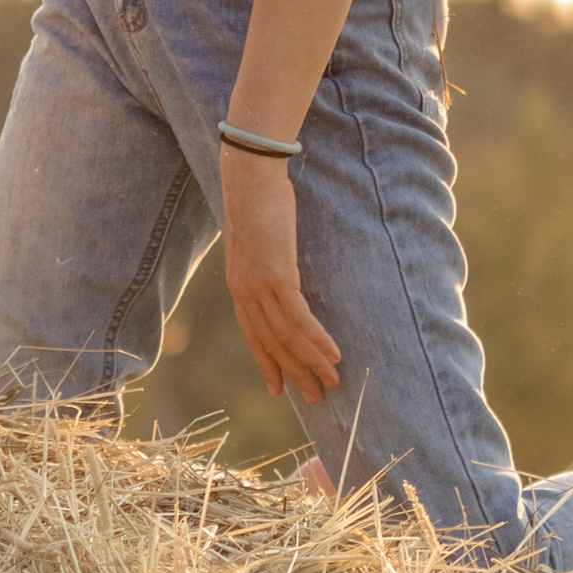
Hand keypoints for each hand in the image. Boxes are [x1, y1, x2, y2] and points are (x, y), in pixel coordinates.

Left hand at [216, 149, 342, 407]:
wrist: (249, 177)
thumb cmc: (258, 202)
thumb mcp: (258, 240)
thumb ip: (266, 262)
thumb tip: (282, 275)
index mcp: (239, 286)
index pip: (254, 335)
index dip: (267, 363)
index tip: (279, 389)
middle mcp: (245, 292)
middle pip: (272, 343)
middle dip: (295, 372)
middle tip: (317, 396)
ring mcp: (259, 285)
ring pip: (287, 336)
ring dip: (312, 361)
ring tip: (332, 381)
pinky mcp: (277, 274)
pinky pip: (299, 316)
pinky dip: (316, 338)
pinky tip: (332, 353)